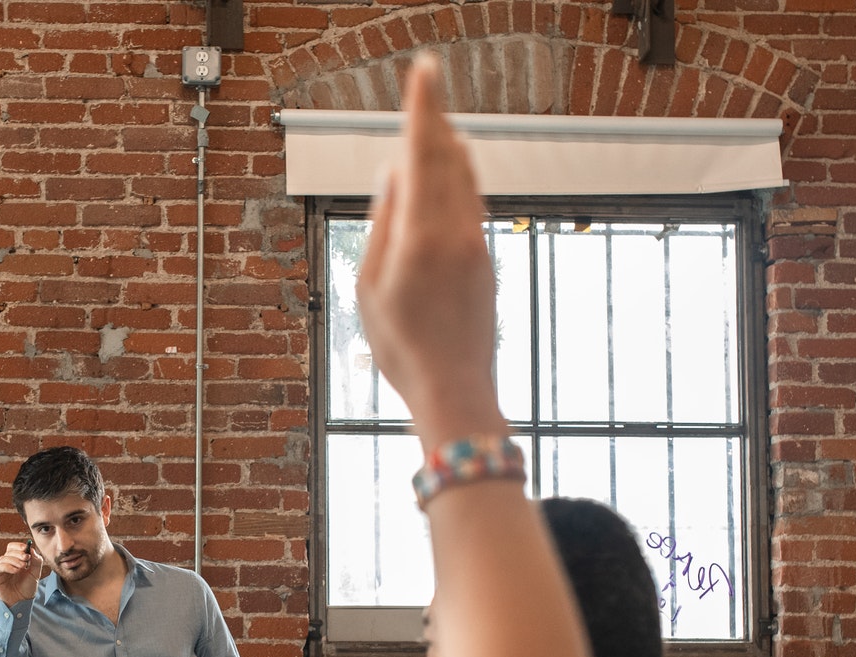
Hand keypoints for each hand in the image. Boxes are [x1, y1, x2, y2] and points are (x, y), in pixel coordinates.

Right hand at [0, 539, 41, 605]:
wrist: (22, 602)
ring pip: (4, 558)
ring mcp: (1, 570)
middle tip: (26, 558)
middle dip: (18, 553)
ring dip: (14, 560)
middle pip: (9, 551)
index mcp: (16, 561)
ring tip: (23, 567)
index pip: (13, 547)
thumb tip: (32, 549)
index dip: (19, 546)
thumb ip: (36, 561)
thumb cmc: (27, 589)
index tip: (27, 548)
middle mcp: (7, 564)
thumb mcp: (35, 574)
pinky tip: (16, 571)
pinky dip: (8, 567)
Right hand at [356, 52, 504, 446]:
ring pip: (465, 178)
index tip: (425, 69)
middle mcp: (456, 230)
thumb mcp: (370, 286)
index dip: (423, 106)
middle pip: (450, 156)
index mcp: (422, 235)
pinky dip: (458, 179)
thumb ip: (382, 224)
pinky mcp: (485, 258)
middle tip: (429, 85)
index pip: (423, 152)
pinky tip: (450, 177)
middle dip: (436, 118)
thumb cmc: (403, 346)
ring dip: (451, 145)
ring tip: (439, 123)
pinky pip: (471, 203)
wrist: (455, 388)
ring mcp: (476, 243)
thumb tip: (394, 174)